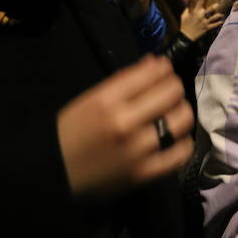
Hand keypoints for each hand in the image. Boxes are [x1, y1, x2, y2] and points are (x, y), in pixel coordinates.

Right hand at [57, 55, 193, 198]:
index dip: (164, 68)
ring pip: (182, 119)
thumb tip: (156, 63)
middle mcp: (125, 122)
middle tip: (169, 91)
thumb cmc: (71, 132)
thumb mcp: (91, 99)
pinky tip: (175, 138)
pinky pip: (180, 153)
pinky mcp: (145, 173)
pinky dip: (184, 142)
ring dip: (181, 111)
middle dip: (173, 87)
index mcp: (107, 100)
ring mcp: (138, 149)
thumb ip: (124, 81)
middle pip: (172, 93)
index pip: (153, 73)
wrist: (53, 174)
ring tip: (173, 113)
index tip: (164, 70)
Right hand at [179, 0, 224, 41]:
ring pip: (214, 17)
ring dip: (219, 15)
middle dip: (215, 7)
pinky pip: (214, 25)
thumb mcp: (185, 14)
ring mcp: (205, 22)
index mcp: (196, 11)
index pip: (201, 0)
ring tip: (223, 13)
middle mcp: (201, 16)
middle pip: (210, 10)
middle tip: (219, 3)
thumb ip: (188, 7)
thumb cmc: (185, 23)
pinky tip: (222, 20)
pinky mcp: (207, 28)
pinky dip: (219, 23)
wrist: (185, 36)